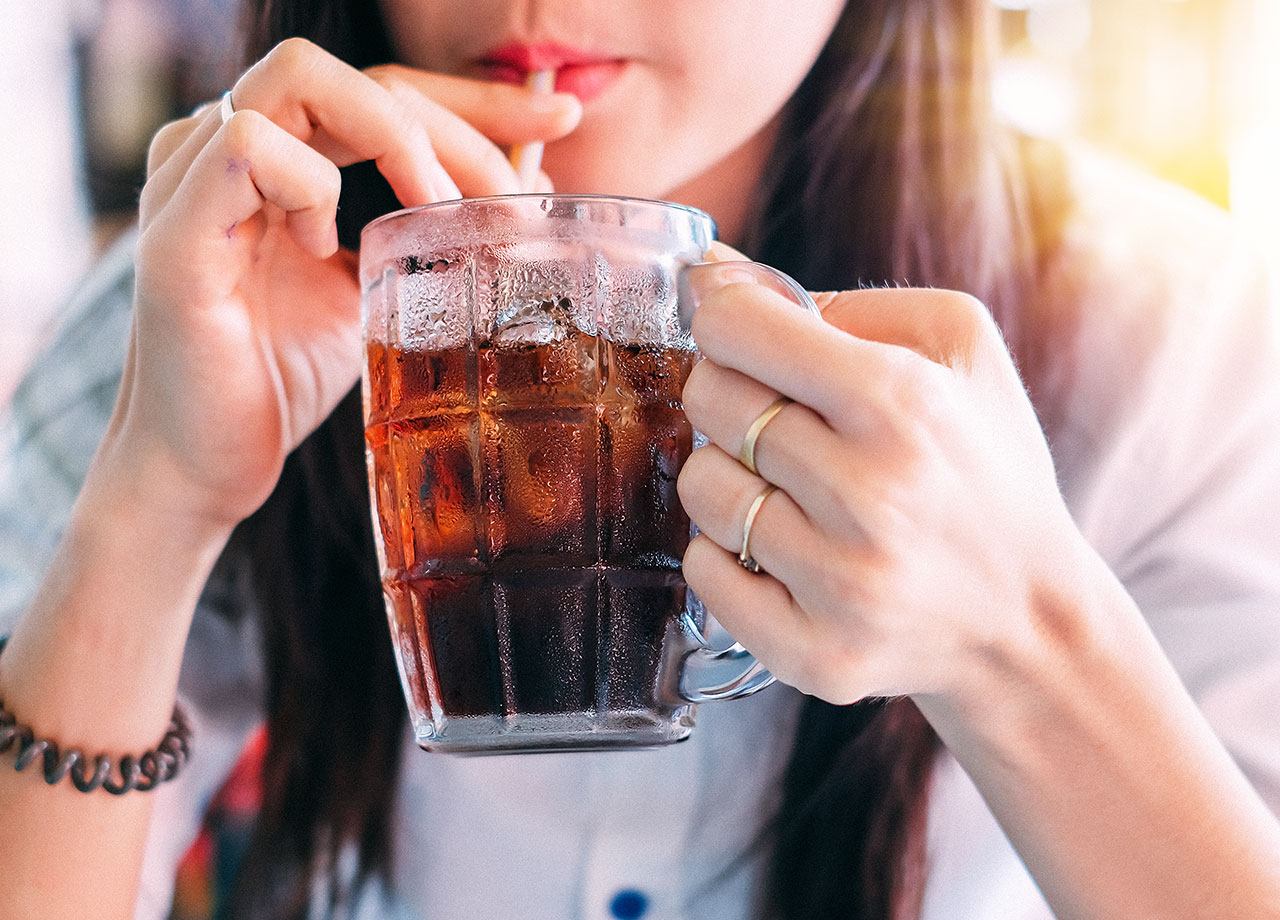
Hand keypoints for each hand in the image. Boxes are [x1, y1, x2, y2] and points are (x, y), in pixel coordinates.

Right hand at [112, 39, 581, 528]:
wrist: (206, 469)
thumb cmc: (281, 380)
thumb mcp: (380, 294)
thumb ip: (427, 233)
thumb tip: (523, 188)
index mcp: (279, 157)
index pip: (384, 89)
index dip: (474, 99)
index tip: (558, 119)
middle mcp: (228, 149)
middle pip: (356, 73)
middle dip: (459, 121)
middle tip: (514, 196)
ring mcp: (192, 181)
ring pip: (299, 79)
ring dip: (395, 138)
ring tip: (433, 216)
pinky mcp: (175, 234)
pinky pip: (246, 147)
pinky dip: (307, 185)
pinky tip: (323, 247)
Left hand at [677, 264, 1088, 706]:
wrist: (1029, 617)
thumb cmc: (984, 467)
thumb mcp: (958, 348)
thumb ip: (842, 302)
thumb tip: (716, 277)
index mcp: (902, 402)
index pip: (736, 327)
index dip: (725, 320)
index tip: (743, 334)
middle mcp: (870, 494)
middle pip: (710, 400)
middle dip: (729, 394)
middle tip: (778, 418)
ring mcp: (841, 583)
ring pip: (701, 486)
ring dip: (728, 477)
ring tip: (788, 488)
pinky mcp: (816, 653)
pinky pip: (702, 573)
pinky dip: (725, 554)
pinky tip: (781, 549)